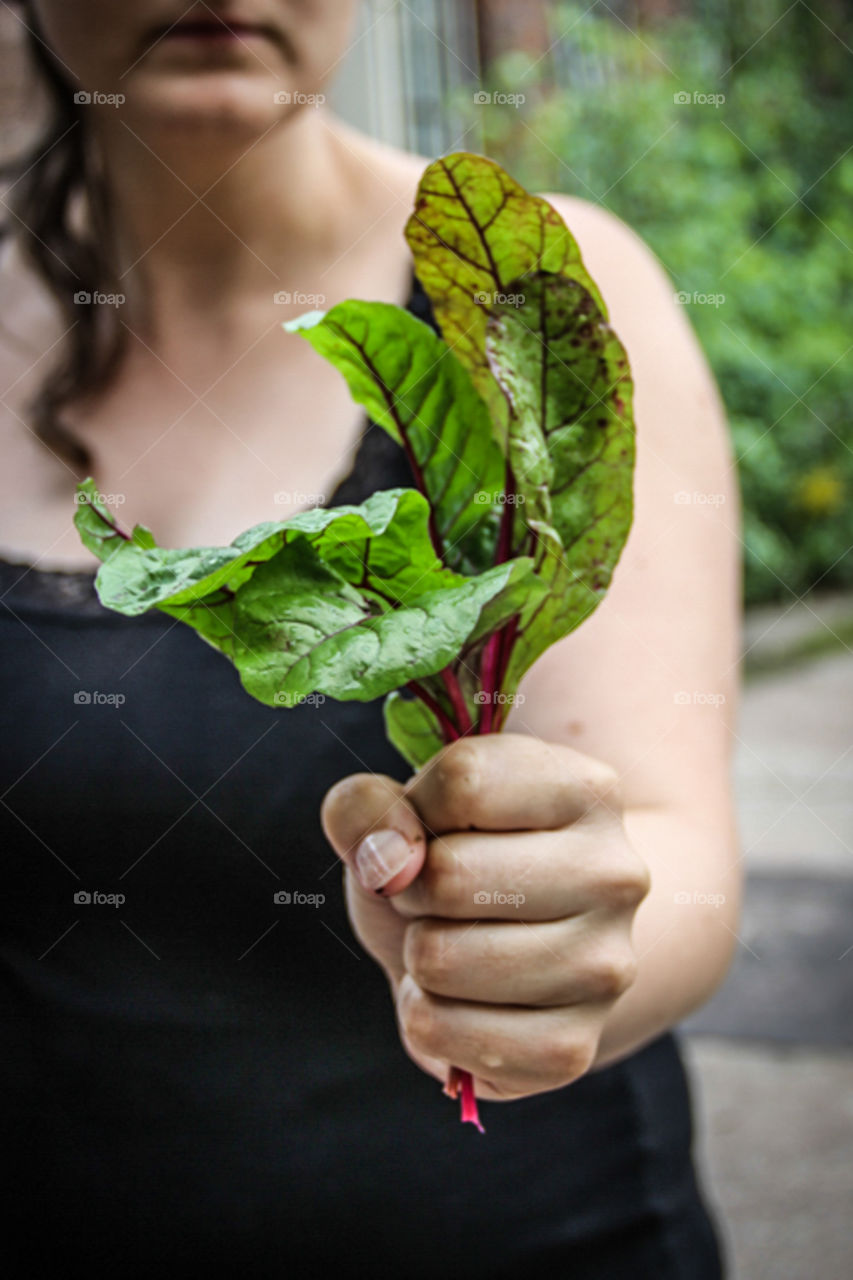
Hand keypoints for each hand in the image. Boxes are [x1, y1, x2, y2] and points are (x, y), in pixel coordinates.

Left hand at [320, 733, 649, 1101]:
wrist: (514, 950)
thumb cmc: (453, 862)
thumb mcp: (399, 812)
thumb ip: (365, 807)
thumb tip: (388, 864)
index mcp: (587, 791)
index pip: (465, 782)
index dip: (414, 811)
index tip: (432, 830)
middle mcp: (615, 875)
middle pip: (450, 875)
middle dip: (412, 889)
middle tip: (441, 897)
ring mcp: (604, 967)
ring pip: (440, 959)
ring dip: (417, 955)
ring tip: (457, 942)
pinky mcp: (570, 1048)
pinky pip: (438, 1031)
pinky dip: (421, 1018)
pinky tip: (461, 999)